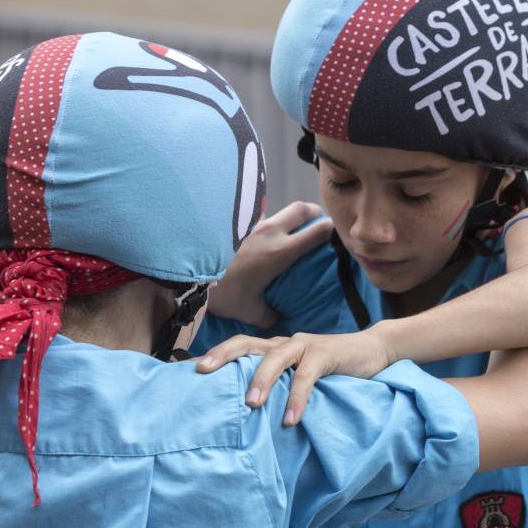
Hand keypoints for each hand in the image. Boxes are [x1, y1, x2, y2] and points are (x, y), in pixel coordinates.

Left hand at [196, 326, 396, 425]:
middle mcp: (283, 343)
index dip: (213, 356)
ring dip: (261, 380)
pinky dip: (298, 397)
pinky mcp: (326, 353)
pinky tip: (291, 419)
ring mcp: (304, 345)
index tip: (188, 372)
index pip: (237, 347)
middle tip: (201, 372)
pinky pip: (307, 375)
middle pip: (246, 343)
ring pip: (275, 357)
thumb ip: (277, 387)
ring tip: (251, 404)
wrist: (373, 351)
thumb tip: (249, 415)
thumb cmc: (330, 369)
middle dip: (222, 355)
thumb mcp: (297, 378)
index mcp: (273, 348)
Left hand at [206, 201, 333, 327]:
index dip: (334, 229)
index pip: (318, 230)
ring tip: (291, 233)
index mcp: (280, 251)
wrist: (186, 273)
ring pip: (280, 211)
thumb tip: (275, 318)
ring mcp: (252, 224)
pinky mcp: (236, 224)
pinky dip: (267, 224)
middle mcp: (269, 231)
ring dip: (290, 218)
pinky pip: (259, 218)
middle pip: (303, 208)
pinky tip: (261, 240)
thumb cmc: (221, 292)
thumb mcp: (248, 310)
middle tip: (320, 224)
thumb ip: (267, 314)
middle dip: (316, 212)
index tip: (340, 235)